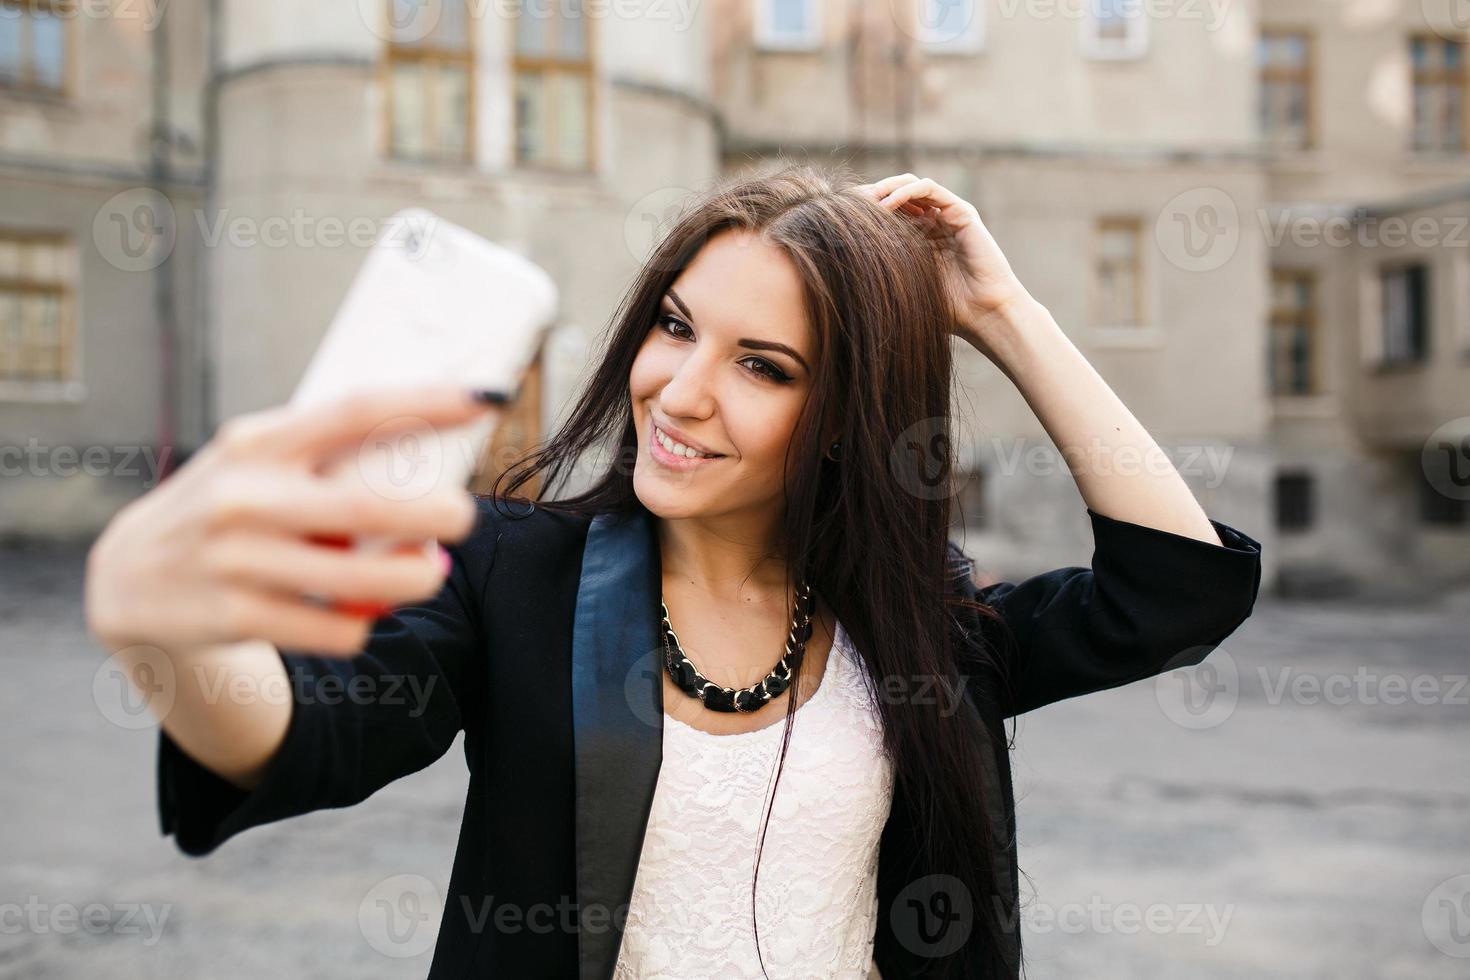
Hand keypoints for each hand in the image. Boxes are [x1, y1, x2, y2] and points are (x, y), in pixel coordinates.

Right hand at [84, 384, 501, 656]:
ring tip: (426, 571)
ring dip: (414, 578)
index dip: (425, 403)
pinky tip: (357, 613)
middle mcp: (243, 495)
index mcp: (259, 442)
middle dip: (436, 515)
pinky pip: (336, 629)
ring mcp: (235, 559)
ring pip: (362, 581)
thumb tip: (438, 443)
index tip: (485, 398)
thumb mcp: (263, 461)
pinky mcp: (234, 617)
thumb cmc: (231, 508)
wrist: (129, 579)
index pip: (354, 412)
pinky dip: (362, 625)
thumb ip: (337, 452)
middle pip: (366, 506)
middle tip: (465, 517)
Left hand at [855, 173, 1032, 357]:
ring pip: (910, 185)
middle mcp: (933, 222)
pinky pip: (929, 189)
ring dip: (885, 189)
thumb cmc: (947, 311)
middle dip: (871, 197)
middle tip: (847, 206)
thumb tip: (837, 280)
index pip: (886, 213)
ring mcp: (947, 215)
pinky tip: (886, 206)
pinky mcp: (961, 211)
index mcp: (918, 239)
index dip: (864, 212)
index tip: (838, 219)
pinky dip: (906, 191)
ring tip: (865, 203)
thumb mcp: (903, 289)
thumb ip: (881, 278)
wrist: (984, 315)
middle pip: (895, 195)